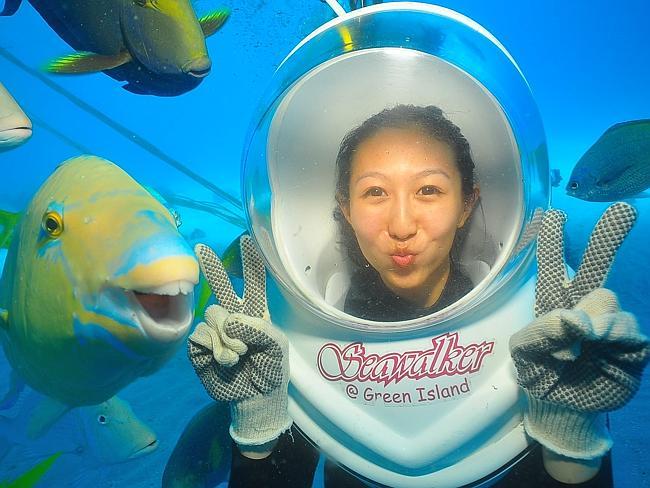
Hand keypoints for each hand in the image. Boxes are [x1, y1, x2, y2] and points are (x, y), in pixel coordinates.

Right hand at [188, 235, 290, 445]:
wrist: (255, 398)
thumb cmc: (271, 370)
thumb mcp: (277, 347)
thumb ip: (259, 328)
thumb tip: (230, 319)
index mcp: (256, 313)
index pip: (254, 283)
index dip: (250, 263)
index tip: (247, 240)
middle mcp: (233, 317)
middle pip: (221, 288)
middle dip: (213, 268)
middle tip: (202, 249)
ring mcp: (215, 330)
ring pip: (212, 314)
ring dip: (227, 336)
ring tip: (239, 355)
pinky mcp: (200, 347)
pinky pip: (201, 335)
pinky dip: (215, 348)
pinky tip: (225, 361)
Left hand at [510, 202, 649, 459]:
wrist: (565, 408)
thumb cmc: (540, 376)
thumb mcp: (525, 357)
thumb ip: (538, 335)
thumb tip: (571, 316)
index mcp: (553, 303)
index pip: (551, 267)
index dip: (551, 241)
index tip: (551, 213)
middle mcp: (583, 307)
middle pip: (594, 267)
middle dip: (606, 238)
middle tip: (622, 212)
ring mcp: (609, 323)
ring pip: (607, 301)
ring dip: (594, 320)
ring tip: (585, 343)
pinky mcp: (630, 344)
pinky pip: (624, 329)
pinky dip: (611, 337)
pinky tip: (603, 349)